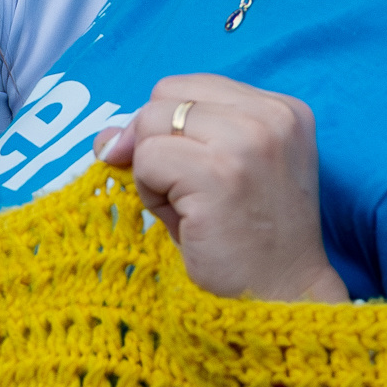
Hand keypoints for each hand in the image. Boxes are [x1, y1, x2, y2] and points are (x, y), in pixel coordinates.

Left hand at [92, 76, 346, 303]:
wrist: (282, 300)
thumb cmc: (249, 243)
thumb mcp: (218, 174)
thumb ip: (170, 139)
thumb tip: (104, 135)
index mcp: (280, 108)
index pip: (191, 87)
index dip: (168, 127)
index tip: (186, 172)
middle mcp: (270, 115)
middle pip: (165, 96)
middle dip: (156, 144)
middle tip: (188, 195)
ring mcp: (247, 141)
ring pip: (150, 122)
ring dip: (152, 170)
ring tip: (188, 209)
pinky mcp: (220, 174)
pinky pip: (148, 160)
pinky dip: (150, 191)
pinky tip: (184, 221)